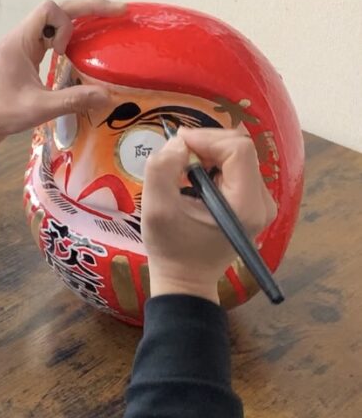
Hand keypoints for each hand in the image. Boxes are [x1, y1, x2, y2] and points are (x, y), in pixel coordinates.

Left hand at [0, 0, 125, 150]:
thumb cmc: (5, 112)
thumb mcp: (40, 108)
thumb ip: (72, 100)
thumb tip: (107, 96)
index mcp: (20, 41)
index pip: (48, 9)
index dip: (64, 24)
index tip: (63, 51)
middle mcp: (22, 35)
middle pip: (57, 8)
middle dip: (87, 8)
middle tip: (118, 11)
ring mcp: (25, 42)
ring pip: (56, 19)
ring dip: (81, 19)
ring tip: (108, 22)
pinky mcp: (28, 51)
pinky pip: (52, 33)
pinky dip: (72, 33)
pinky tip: (86, 44)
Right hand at [141, 127, 276, 303]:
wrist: (186, 278)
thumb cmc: (171, 247)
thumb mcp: (155, 207)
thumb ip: (162, 168)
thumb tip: (179, 143)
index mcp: (245, 205)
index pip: (238, 150)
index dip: (207, 139)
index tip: (178, 145)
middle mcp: (262, 201)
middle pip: (240, 148)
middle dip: (206, 143)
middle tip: (177, 154)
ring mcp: (261, 202)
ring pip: (238, 154)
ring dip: (208, 152)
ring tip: (183, 168)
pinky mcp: (254, 202)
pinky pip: (237, 166)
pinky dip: (213, 162)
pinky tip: (194, 177)